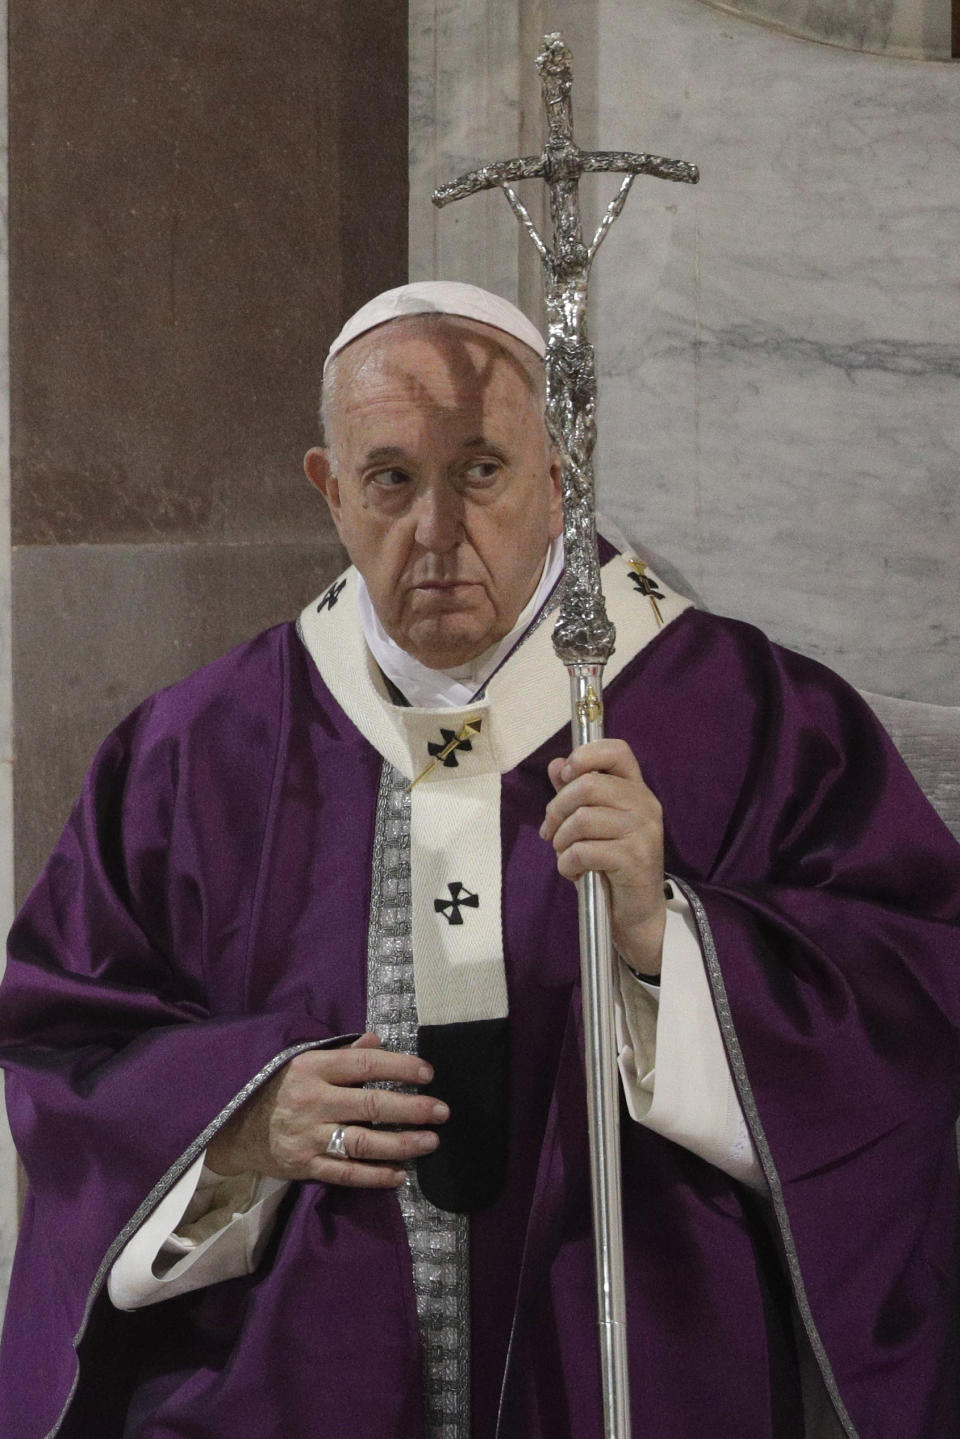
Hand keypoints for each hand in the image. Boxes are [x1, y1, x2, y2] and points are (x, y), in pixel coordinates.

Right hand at [206, 1033, 447, 1187]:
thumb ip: (342, 1052)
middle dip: (411, 1108)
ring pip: (362, 1142)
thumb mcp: (301, 1060)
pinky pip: (345, 1173)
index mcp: (312, 1067)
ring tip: (431, 1142)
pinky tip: (400, 1175)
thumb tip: (379, 1041)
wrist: (229, 1127)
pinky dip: (375, 1176)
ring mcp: (307, 1135)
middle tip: (442, 1111)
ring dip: (401, 1143)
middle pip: (370, 1104)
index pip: (365, 1064)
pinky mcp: (303, 1165)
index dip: (400, 1067)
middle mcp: (311, 1100)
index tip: (428, 1074)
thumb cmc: (275, 1088)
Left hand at [540, 739, 666, 976]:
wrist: (637, 912)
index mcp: (637, 790)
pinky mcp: (635, 859)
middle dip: (557, 808)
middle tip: (551, 832)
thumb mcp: (592, 825)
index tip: (564, 776)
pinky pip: (584, 850)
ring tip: (565, 855)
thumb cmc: (612, 864)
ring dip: (561, 841)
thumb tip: (556, 765)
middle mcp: (645, 804)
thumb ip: (576, 794)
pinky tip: (574, 872)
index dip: (585, 755)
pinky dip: (568, 864)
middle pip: (588, 785)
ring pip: (582, 818)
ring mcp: (643, 831)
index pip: (617, 751)